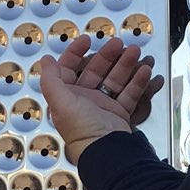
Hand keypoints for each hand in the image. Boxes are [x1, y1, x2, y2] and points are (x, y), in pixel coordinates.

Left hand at [37, 35, 160, 162]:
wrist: (106, 150)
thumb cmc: (81, 130)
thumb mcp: (61, 102)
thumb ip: (51, 79)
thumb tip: (45, 60)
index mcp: (67, 96)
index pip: (69, 68)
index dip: (76, 52)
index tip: (87, 39)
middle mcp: (84, 100)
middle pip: (96, 70)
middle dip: (108, 55)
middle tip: (119, 43)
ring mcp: (103, 106)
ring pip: (115, 79)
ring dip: (125, 64)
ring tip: (136, 52)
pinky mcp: (119, 113)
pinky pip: (129, 93)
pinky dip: (137, 81)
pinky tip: (144, 70)